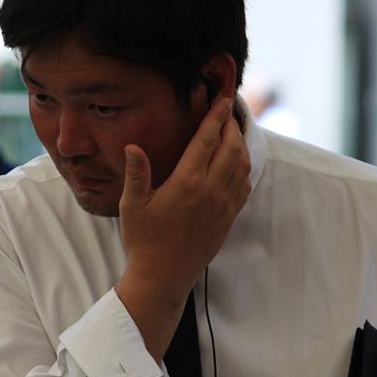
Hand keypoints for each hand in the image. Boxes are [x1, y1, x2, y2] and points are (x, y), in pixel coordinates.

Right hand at [116, 97, 249, 358]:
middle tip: (227, 111)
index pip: (207, 139)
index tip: (222, 99)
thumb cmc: (143, 239)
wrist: (163, 277)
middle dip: (231, 125)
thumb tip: (133, 145)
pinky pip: (244, 186)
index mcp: (187, 182)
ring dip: (240, 144)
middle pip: (232, 147)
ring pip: (242, 165)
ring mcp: (223, 205)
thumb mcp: (132, 205)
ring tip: (232, 132)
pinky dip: (244, 168)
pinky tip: (235, 164)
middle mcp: (211, 190)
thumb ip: (137, 173)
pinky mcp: (228, 218)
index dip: (216, 116)